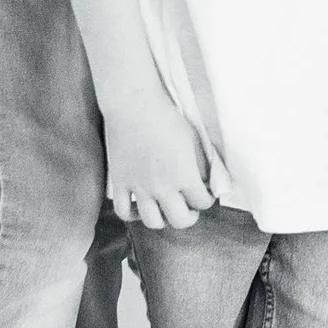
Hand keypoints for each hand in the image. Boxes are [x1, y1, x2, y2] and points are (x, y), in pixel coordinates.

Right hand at [102, 89, 215, 228]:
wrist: (134, 106)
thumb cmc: (168, 118)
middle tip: (190, 207)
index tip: (206, 193)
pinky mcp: (120, 183)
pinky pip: (124, 211)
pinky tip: (141, 207)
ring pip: (153, 222)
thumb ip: (201, 165)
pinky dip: (133, 215)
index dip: (207, 199)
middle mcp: (162, 188)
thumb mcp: (195, 141)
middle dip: (190, 216)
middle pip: (180, 221)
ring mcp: (139, 188)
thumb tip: (207, 182)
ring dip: (164, 219)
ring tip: (167, 209)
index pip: (202, 202)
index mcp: (184, 176)